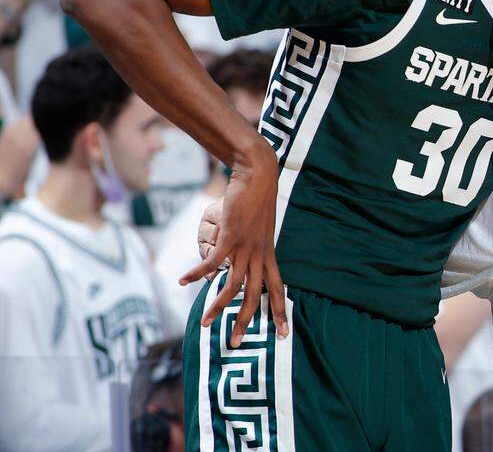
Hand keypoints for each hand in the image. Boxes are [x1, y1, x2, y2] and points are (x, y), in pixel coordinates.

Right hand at [180, 145, 284, 346]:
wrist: (258, 176)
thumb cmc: (257, 201)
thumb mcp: (260, 230)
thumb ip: (252, 248)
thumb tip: (240, 260)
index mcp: (269, 256)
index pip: (277, 289)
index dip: (280, 311)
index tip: (283, 333)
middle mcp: (259, 255)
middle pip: (255, 295)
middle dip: (246, 321)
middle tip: (237, 344)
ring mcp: (245, 248)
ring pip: (233, 286)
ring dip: (218, 306)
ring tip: (204, 323)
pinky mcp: (230, 237)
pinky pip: (212, 262)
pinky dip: (196, 273)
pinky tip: (183, 282)